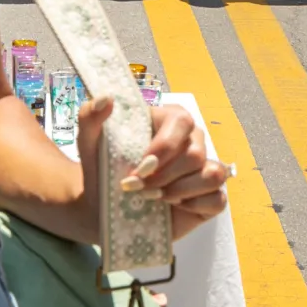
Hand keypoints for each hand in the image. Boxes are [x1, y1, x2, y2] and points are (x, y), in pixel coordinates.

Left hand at [77, 96, 228, 241]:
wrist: (105, 207)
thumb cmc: (102, 169)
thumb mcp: (88, 142)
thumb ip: (90, 116)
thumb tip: (106, 98)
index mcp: (168, 120)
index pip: (182, 122)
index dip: (164, 147)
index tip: (140, 166)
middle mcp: (192, 141)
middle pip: (195, 154)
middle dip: (163, 176)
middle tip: (137, 188)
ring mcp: (204, 169)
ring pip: (212, 175)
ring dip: (177, 191)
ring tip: (153, 196)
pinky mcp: (211, 196)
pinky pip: (217, 198)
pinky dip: (191, 205)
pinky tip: (169, 207)